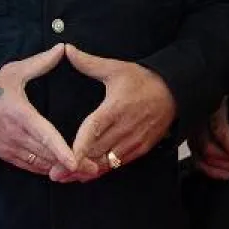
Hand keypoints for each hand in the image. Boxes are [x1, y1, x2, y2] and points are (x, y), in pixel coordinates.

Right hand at [0, 44, 93, 177]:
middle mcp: (16, 135)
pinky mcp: (5, 154)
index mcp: (21, 115)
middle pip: (48, 156)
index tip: (76, 163)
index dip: (61, 151)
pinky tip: (60, 172)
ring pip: (40, 164)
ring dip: (60, 171)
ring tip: (83, 175)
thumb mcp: (14, 71)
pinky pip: (29, 166)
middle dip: (71, 166)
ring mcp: (10, 147)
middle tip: (94, 169)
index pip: (45, 136)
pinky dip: (45, 171)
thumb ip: (41, 63)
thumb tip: (62, 48)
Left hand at [59, 45, 176, 181]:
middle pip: (97, 151)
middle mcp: (124, 128)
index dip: (80, 145)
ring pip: (107, 162)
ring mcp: (133, 142)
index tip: (65, 156)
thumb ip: (89, 63)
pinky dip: (101, 171)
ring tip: (64, 179)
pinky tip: (85, 176)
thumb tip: (67, 49)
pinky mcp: (140, 149)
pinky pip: (118, 164)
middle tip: (53, 173)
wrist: (174, 93)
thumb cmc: (142, 80)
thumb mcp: (116, 68)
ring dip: (86, 172)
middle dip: (75, 165)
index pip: (94, 130)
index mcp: (115, 108)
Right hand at [192, 99, 228, 179]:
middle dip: (227, 159)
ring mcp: (194, 129)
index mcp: (216, 105)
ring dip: (219, 167)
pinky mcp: (195, 141)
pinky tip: (225, 174)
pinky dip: (209, 170)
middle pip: (207, 144)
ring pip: (200, 153)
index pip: (218, 127)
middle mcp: (201, 117)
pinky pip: (196, 159)